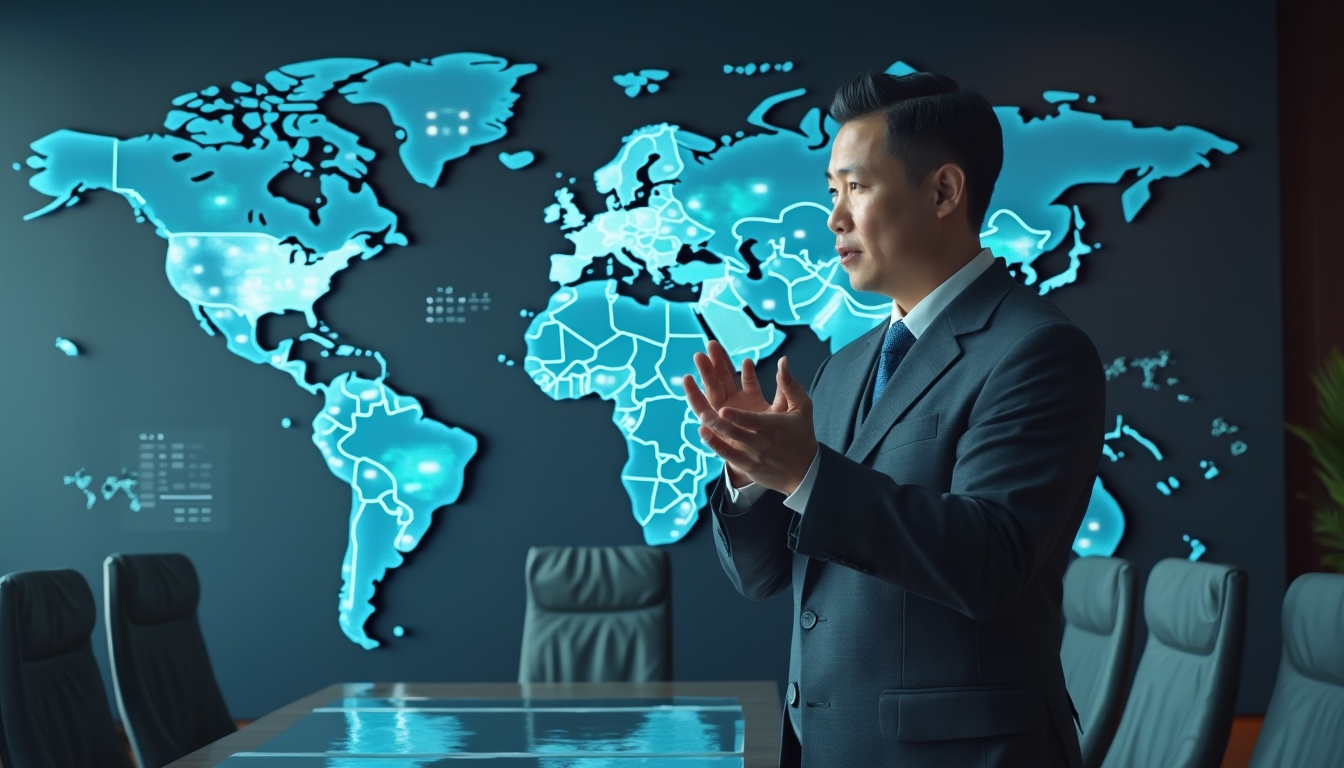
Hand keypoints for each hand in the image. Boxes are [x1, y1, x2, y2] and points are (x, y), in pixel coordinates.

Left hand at [684, 349, 817, 494]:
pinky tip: (702, 432)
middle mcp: (762, 442)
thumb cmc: (801, 433)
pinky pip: (727, 456)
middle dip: (720, 421)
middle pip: (737, 431)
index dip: (738, 417)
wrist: (803, 470)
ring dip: (714, 431)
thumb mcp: (802, 408)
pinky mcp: (747, 465)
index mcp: (776, 426)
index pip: (755, 421)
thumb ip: (789, 385)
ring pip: (730, 443)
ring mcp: (753, 455)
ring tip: (701, 418)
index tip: (723, 409)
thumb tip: (782, 360)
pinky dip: (714, 445)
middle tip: (704, 412)